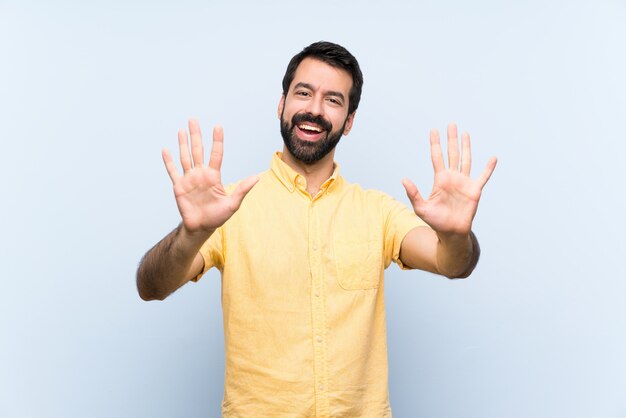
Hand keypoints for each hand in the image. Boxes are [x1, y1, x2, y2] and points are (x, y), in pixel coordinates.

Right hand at [162, 119, 258, 233]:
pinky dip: (169, 161)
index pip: (216, 154)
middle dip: (196, 135)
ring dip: (183, 143)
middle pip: (198, 150)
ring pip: (185, 157)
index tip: (218, 126)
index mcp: (214, 176)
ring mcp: (189, 179)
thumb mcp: (233, 204)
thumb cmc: (218, 216)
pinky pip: (172, 171)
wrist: (201, 227)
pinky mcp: (179, 186)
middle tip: (193, 119)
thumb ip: (243, 189)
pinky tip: (165, 150)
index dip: (217, 140)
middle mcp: (201, 174)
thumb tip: (257, 177)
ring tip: (181, 130)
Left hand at [402, 123, 496, 236]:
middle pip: (452, 154)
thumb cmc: (435, 221)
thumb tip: (404, 179)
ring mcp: (464, 183)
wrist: (451, 232)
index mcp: (440, 180)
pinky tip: (493, 158)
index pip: (437, 157)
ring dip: (466, 147)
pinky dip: (488, 168)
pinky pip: (483, 177)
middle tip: (451, 124)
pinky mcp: (475, 191)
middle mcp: (452, 178)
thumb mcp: (421, 208)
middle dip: (451, 139)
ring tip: (465, 133)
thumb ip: (413, 193)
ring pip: (466, 160)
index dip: (435, 144)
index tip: (433, 130)